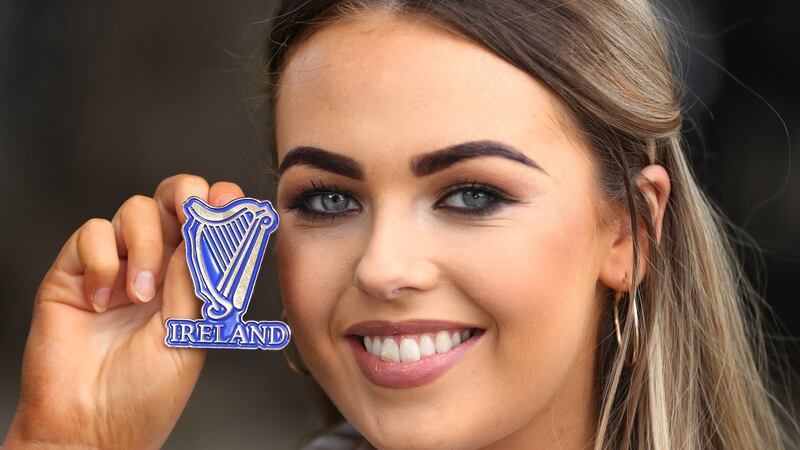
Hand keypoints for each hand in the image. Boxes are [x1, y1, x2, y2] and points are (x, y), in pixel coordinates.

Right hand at [4, 175, 245, 448]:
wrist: (92, 429)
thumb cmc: (144, 395)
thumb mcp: (188, 336)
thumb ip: (195, 282)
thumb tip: (206, 230)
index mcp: (191, 279)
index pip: (208, 224)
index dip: (220, 205)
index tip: (230, 203)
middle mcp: (155, 265)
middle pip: (171, 199)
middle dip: (186, 194)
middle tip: (191, 213)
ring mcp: (115, 265)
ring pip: (135, 210)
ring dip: (145, 247)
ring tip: (141, 297)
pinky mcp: (75, 271)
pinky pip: (92, 233)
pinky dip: (102, 261)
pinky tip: (102, 301)